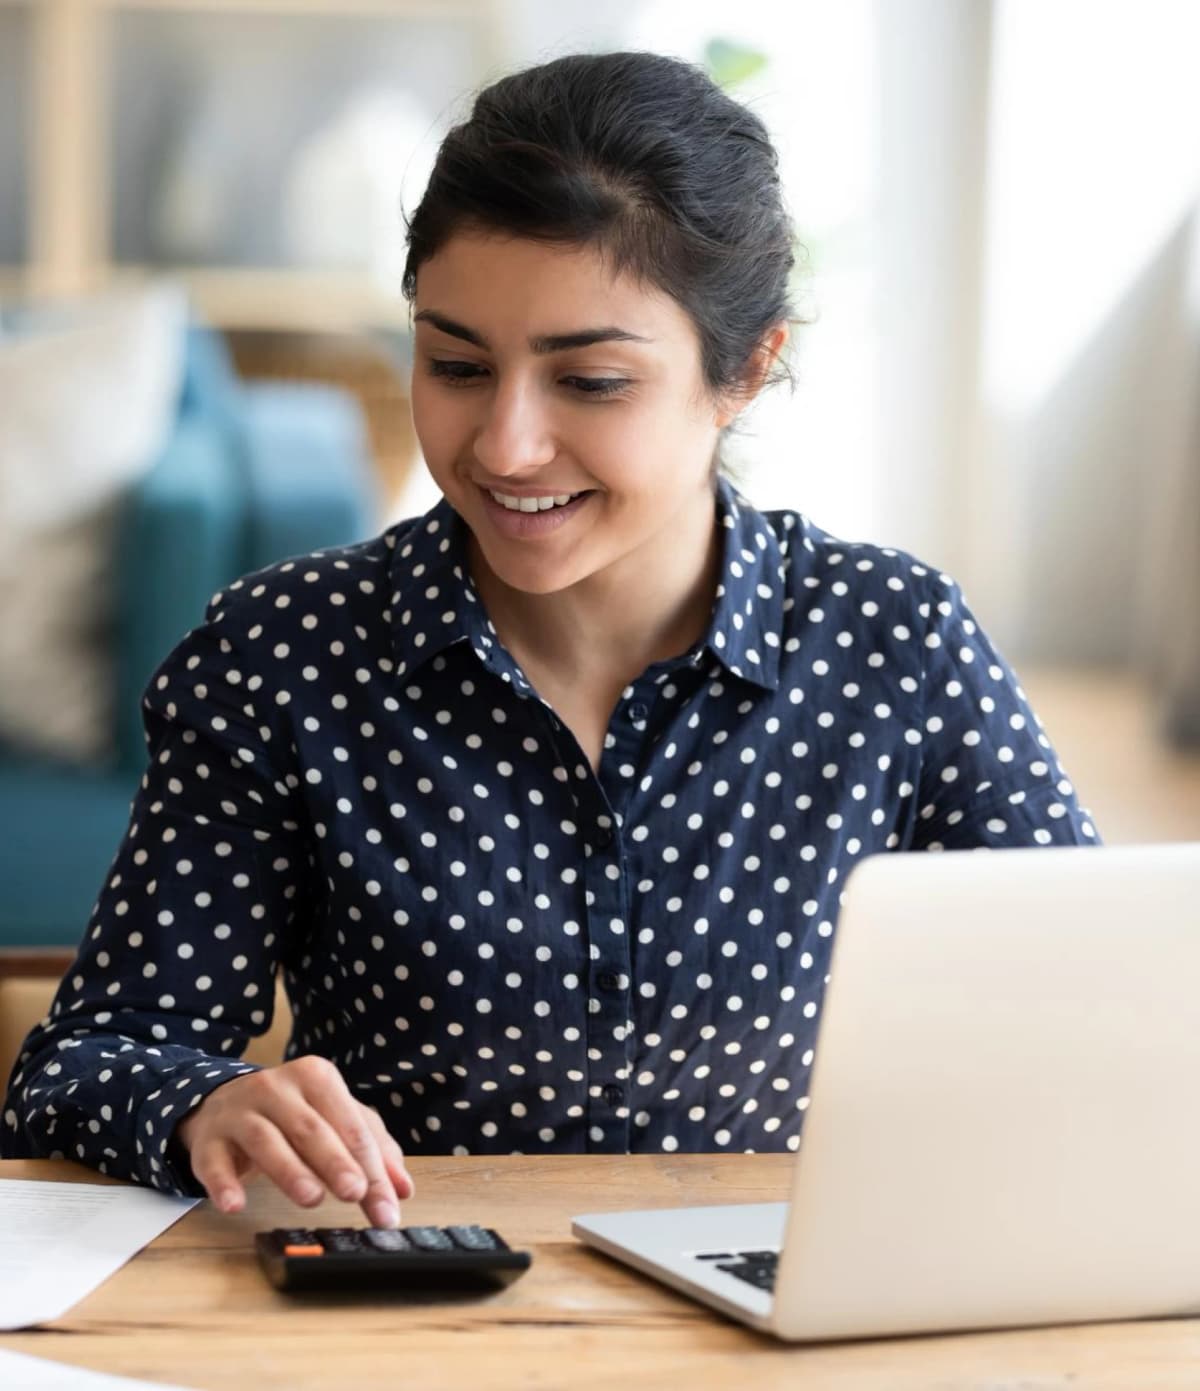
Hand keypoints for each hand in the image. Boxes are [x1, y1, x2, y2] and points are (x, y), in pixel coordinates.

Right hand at [173, 1055, 413, 1227]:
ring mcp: (240, 1111)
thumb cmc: (292, 1114)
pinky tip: (235, 1204)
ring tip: (312, 1198)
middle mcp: (277, 1087)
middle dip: (336, 1162)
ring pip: (266, 1139)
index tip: (388, 1207)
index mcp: (317, 1078)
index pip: (351, 1126)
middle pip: (311, 1129)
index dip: (373, 1168)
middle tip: (355, 1194)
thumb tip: (403, 1190)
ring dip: (289, 1170)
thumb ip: (372, 1149)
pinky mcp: (209, 1138)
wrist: (223, 1103)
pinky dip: (223, 1183)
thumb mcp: (335, 1120)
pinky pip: (213, 1161)